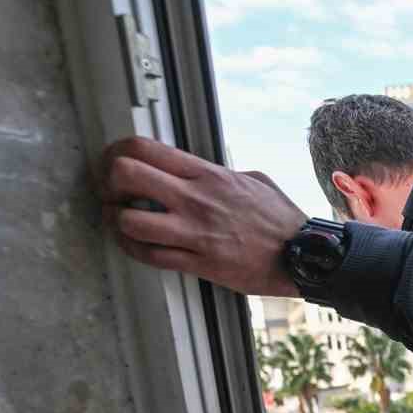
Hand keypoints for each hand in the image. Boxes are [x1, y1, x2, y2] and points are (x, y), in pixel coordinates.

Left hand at [98, 136, 306, 295]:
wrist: (303, 255)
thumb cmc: (281, 220)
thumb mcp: (253, 180)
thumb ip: (219, 174)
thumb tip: (198, 171)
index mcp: (208, 175)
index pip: (144, 148)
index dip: (116, 151)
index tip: (113, 162)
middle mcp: (196, 200)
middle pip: (126, 175)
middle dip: (108, 182)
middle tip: (111, 192)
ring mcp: (196, 233)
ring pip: (130, 221)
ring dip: (116, 221)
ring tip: (121, 221)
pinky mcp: (200, 263)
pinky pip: (151, 257)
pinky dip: (133, 250)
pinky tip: (134, 245)